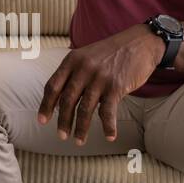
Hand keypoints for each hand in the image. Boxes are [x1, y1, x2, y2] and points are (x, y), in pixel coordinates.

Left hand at [37, 26, 164, 142]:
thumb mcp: (87, 55)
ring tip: (78, 141)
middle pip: (67, 100)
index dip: (46, 105)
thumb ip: (74, 73)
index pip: (53, 86)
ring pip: (85, 109)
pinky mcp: (116, 86)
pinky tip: (109, 136)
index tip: (42, 121)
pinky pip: (108, 111)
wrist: (141, 42)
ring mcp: (100, 77)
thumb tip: (61, 100)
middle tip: (61, 136)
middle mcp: (83, 68)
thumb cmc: (112, 52)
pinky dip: (108, 126)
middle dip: (63, 121)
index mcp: (72, 60)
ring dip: (81, 128)